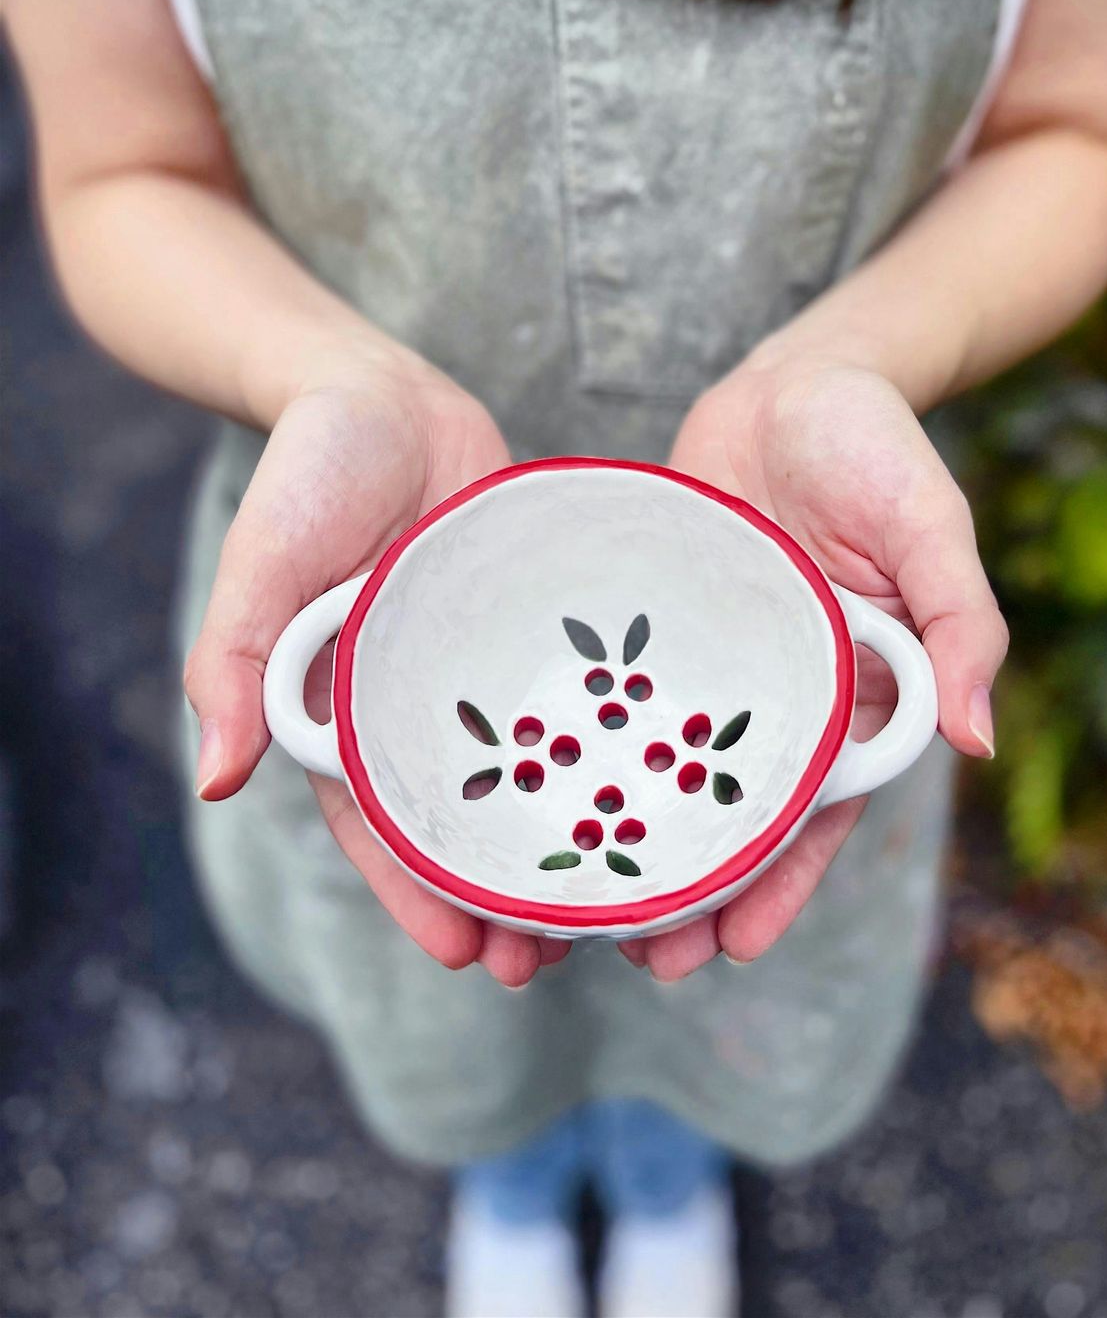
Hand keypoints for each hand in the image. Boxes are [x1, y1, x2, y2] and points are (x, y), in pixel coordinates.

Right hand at [183, 348, 569, 985]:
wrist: (382, 391)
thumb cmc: (308, 472)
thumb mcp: (263, 560)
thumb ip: (237, 658)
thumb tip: (215, 779)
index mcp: (346, 708)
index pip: (382, 826)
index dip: (416, 895)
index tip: (465, 955)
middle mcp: (418, 701)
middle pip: (463, 819)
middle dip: (499, 893)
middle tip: (552, 959)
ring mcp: (481, 667)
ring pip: (528, 772)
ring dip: (561, 836)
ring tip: (615, 902)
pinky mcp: (532, 625)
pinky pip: (570, 696)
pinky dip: (600, 745)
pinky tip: (647, 782)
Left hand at [621, 362, 1006, 981]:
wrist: (798, 380)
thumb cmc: (879, 447)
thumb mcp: (932, 528)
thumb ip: (960, 626)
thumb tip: (979, 740)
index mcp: (851, 695)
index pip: (816, 814)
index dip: (779, 884)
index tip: (735, 948)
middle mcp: (775, 695)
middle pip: (729, 815)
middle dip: (691, 890)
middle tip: (638, 957)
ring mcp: (710, 666)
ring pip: (663, 773)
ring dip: (628, 839)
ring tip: (572, 909)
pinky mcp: (657, 628)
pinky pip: (620, 699)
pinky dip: (590, 751)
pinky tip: (543, 792)